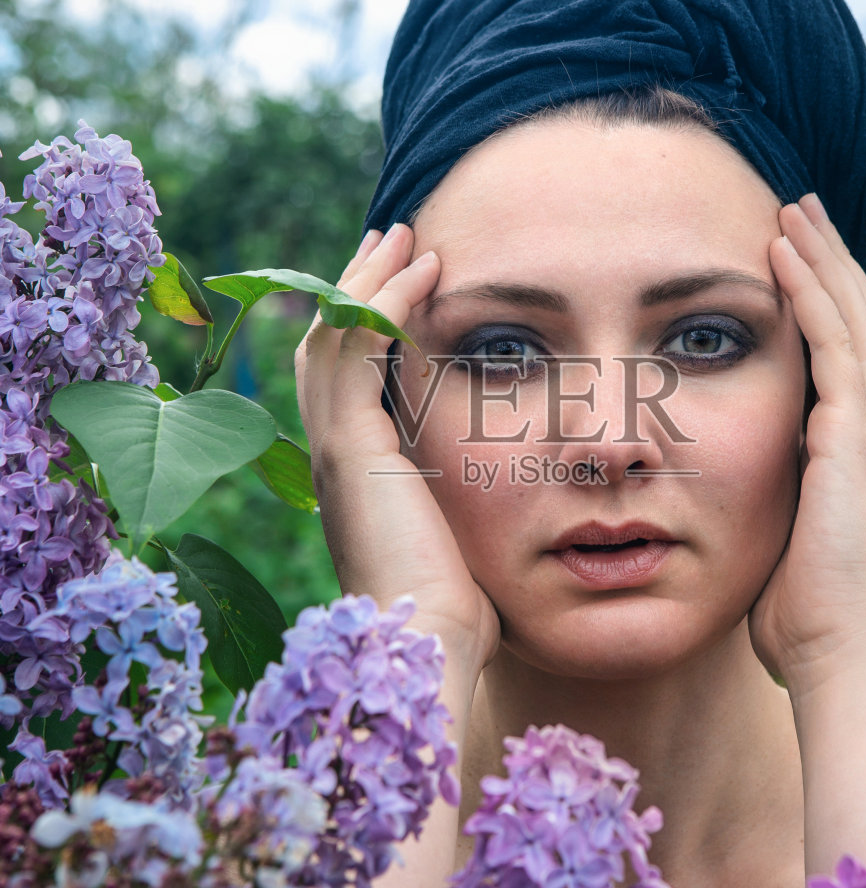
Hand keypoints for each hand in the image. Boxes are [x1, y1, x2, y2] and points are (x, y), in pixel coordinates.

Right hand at [296, 224, 500, 683]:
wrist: (428, 649)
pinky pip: (356, 349)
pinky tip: (426, 274)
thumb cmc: (457, 613)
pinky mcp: (350, 447)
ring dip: (371, 279)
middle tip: (398, 239)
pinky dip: (386, 303)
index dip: (369, 321)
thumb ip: (469, 500)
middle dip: (360, 285)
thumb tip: (515, 487)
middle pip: (328, 342)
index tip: (409, 280)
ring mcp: (334, 448)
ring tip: (408, 238)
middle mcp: (332, 454)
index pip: (346, 375)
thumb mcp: (464, 538)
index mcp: (356, 474)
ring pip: (334, 334)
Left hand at [747, 194, 865, 698]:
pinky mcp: (852, 439)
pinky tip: (783, 253)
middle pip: (845, 320)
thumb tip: (693, 496)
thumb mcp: (756, 539)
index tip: (777, 254)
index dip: (808, 299)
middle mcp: (854, 429)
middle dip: (819, 261)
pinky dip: (809, 293)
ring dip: (817, 258)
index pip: (828, 352)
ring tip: (790, 207)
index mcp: (833, 447)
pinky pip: (834, 346)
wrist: (836, 654)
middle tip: (791, 207)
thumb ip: (742, 502)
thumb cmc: (792, 615)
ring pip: (846, 318)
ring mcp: (859, 430)